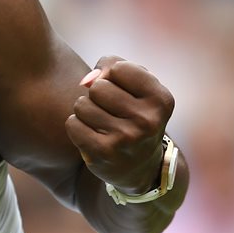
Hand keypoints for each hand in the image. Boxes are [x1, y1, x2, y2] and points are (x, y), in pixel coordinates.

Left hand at [65, 56, 174, 195]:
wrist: (141, 166)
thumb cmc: (133, 113)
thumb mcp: (135, 87)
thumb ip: (111, 66)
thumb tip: (87, 80)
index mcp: (161, 99)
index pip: (118, 67)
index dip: (112, 75)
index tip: (122, 91)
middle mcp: (148, 120)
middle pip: (97, 87)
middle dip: (97, 95)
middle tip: (110, 110)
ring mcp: (127, 139)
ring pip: (81, 104)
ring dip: (85, 111)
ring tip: (102, 123)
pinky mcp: (104, 153)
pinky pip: (72, 124)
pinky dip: (77, 127)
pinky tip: (92, 136)